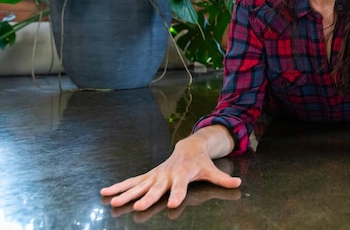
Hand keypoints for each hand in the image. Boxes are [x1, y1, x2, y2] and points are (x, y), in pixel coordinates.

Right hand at [100, 126, 240, 210]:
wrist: (189, 147)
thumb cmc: (200, 162)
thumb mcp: (212, 169)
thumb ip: (222, 178)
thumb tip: (238, 183)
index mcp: (183, 174)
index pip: (180, 187)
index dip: (177, 195)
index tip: (171, 205)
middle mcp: (167, 175)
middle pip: (157, 188)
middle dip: (148, 197)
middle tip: (139, 207)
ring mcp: (156, 175)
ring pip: (139, 185)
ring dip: (126, 193)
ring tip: (113, 202)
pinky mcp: (149, 175)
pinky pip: (132, 181)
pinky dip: (118, 187)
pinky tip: (104, 193)